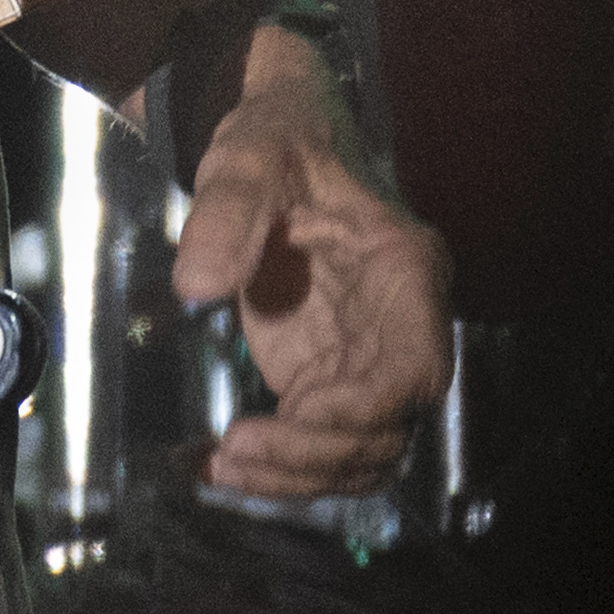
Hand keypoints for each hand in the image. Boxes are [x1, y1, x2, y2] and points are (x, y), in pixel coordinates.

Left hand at [170, 25, 453, 499]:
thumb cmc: (277, 137)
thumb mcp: (251, 154)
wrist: (272, 140)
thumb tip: (196, 286)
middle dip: (318, 455)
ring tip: (221, 468)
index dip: (369, 409)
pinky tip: (215, 465)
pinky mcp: (326, 375)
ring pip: (360, 452)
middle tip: (235, 451)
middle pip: (390, 427)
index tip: (300, 414)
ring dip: (298, 476)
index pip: (417, 367)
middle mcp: (401, 326)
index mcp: (406, 270)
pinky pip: (319, 443)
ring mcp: (365, 357)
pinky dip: (278, 469)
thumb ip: (228, 209)